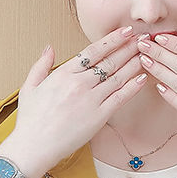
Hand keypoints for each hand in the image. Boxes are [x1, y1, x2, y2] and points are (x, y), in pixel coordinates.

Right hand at [7, 27, 146, 176]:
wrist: (34, 146)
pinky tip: (142, 78)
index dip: (112, 40)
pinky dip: (132, 87)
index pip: (93, 51)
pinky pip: (120, 98)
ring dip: (134, 64)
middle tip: (143, 38)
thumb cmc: (31, 120)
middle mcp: (79, 84)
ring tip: (146, 53)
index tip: (125, 31)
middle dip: (129, 48)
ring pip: (118, 77)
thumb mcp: (30, 86)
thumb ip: (41, 65)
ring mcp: (90, 100)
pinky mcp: (99, 117)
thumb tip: (50, 48)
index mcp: (63, 74)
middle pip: (109, 61)